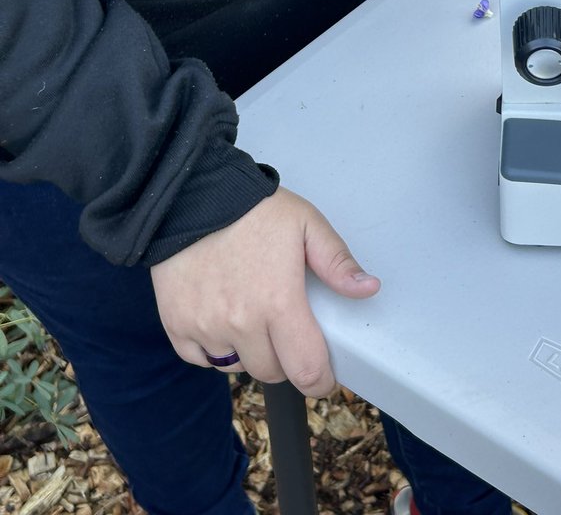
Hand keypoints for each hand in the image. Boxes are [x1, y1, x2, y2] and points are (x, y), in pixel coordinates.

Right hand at [150, 187, 379, 394]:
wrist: (193, 196)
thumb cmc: (254, 209)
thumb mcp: (306, 224)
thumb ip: (337, 262)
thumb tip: (369, 289)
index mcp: (279, 302)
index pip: (306, 369)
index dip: (320, 379)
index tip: (323, 376)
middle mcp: (241, 324)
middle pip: (273, 372)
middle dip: (286, 360)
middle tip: (287, 331)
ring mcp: (205, 328)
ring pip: (237, 367)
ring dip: (251, 353)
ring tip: (254, 318)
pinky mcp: (177, 326)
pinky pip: (202, 359)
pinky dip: (216, 349)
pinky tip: (223, 321)